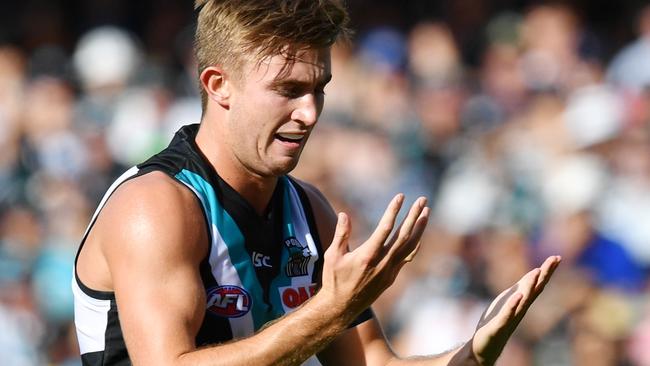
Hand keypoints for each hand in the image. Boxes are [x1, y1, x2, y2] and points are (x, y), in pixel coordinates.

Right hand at [319, 194, 429, 320]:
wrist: (341, 307)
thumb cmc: (334, 279)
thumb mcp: (332, 256)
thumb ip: (341, 234)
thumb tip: (345, 214)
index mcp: (367, 255)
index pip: (385, 228)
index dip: (394, 211)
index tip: (400, 196)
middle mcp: (382, 263)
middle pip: (403, 235)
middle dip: (414, 215)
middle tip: (422, 199)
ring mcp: (389, 270)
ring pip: (409, 246)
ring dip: (419, 228)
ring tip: (426, 212)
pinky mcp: (391, 276)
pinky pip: (407, 257)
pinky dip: (415, 243)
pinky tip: (418, 234)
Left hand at [471, 256, 561, 364]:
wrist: (484, 347)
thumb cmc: (497, 322)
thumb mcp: (509, 300)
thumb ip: (521, 288)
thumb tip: (534, 272)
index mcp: (521, 302)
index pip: (536, 285)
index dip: (546, 271)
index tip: (556, 257)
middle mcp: (519, 310)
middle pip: (535, 290)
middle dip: (544, 274)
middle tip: (555, 259)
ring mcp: (510, 318)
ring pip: (523, 301)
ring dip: (530, 286)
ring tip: (537, 271)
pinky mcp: (497, 327)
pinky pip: (506, 316)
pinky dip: (512, 306)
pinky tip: (518, 296)